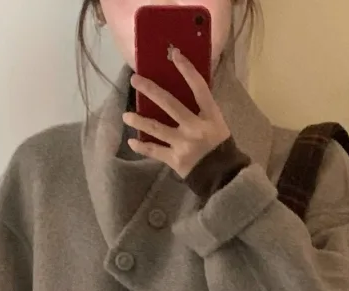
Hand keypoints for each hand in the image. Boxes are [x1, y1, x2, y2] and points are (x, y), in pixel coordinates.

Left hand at [125, 49, 229, 178]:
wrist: (223, 178)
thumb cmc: (220, 148)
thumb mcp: (218, 125)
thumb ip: (203, 111)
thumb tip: (184, 92)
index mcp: (210, 116)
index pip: (199, 88)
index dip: (187, 70)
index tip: (174, 54)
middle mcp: (195, 127)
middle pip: (170, 104)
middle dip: (150, 90)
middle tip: (134, 80)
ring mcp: (184, 144)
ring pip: (156, 128)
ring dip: (139, 120)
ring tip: (125, 116)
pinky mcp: (175, 160)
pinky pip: (155, 151)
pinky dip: (142, 146)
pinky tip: (132, 141)